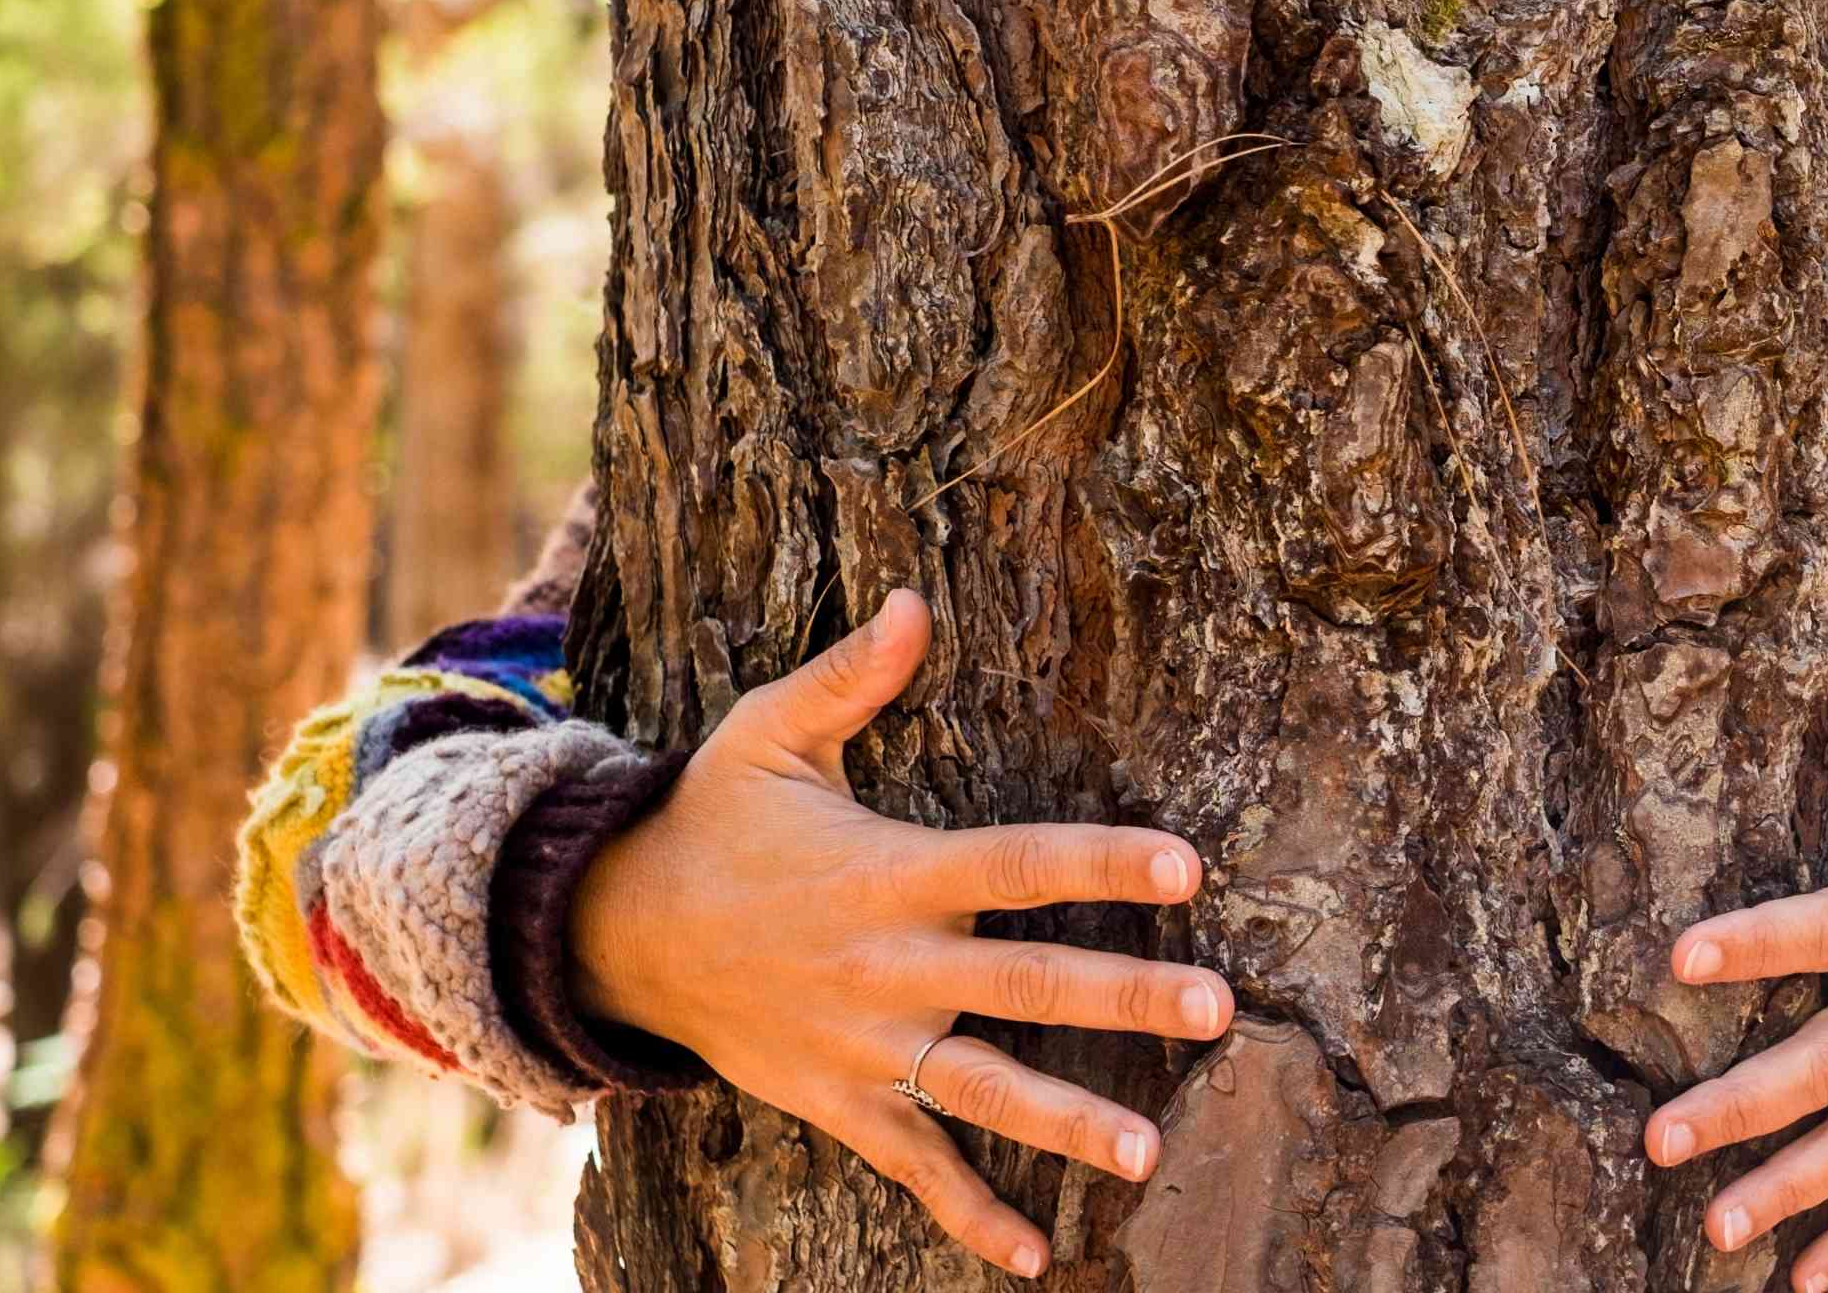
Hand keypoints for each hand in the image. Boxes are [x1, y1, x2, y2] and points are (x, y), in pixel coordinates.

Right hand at [572, 591, 1230, 1278]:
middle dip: (1125, 995)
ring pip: (983, 1090)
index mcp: (889, 874)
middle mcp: (888, 967)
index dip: (1102, 862)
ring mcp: (865, 1046)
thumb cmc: (714, 821)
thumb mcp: (768, 736)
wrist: (611, 933)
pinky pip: (913, 1166)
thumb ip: (851, 678)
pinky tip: (1037, 1257)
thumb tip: (914, 600)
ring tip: (1151, 1152)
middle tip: (1216, 1009)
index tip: (1187, 864)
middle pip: (1026, 982)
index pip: (1017, 864)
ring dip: (1069, 1122)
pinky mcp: (842, 1102)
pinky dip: (971, 1215)